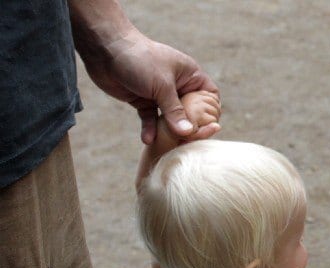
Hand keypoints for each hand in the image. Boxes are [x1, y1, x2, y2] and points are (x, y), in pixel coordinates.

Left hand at [79, 28, 218, 144]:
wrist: (104, 48)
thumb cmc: (139, 59)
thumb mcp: (162, 86)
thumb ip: (175, 111)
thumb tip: (188, 133)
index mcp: (190, 75)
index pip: (210, 97)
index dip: (211, 112)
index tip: (207, 127)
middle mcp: (178, 86)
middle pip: (192, 112)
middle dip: (189, 128)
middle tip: (186, 140)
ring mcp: (161, 95)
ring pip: (171, 119)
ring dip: (169, 132)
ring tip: (168, 144)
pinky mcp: (144, 101)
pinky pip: (151, 120)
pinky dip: (150, 129)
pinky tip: (147, 139)